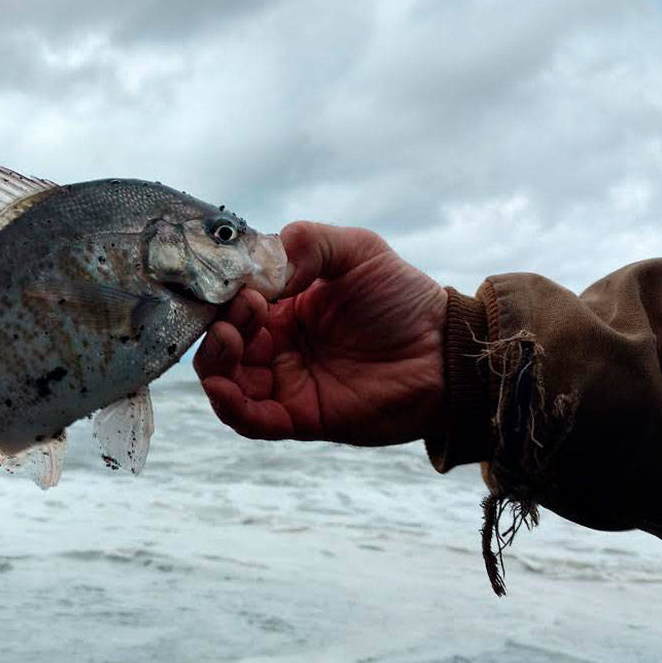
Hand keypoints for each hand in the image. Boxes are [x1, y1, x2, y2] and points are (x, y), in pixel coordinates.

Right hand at [193, 221, 446, 445]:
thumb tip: (261, 274)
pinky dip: (231, 408)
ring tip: (231, 344)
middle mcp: (279, 347)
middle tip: (240, 317)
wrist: (446, 352)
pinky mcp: (301, 417)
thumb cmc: (405, 300)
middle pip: (222, 346)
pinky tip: (225, 389)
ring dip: (216, 366)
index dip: (227, 299)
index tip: (245, 290)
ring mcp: (288, 384)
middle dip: (217, 331)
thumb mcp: (358, 250)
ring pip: (228, 383)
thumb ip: (309, 242)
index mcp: (286, 308)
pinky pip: (253, 420)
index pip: (234, 306)